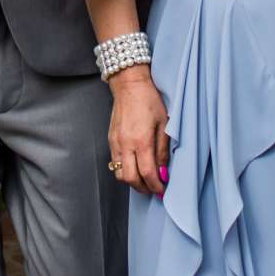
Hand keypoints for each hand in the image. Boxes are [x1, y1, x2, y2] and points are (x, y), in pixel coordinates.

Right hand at [106, 68, 169, 195]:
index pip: (147, 173)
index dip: (155, 186)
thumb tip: (163, 171)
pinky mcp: (111, 140)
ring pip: (120, 174)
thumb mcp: (163, 124)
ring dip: (133, 182)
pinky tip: (135, 167)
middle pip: (131, 179)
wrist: (129, 85)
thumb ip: (162, 150)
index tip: (162, 190)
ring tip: (144, 180)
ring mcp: (115, 143)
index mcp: (141, 140)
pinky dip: (125, 170)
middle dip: (143, 188)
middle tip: (154, 189)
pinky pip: (115, 163)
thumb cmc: (149, 101)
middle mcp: (125, 144)